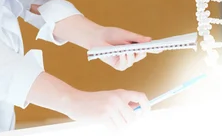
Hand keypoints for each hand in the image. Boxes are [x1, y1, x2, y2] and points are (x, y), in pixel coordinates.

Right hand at [26, 72, 149, 130]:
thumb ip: (123, 103)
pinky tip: (105, 123)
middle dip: (129, 122)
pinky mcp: (104, 116)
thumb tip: (138, 112)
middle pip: (133, 117)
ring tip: (110, 121)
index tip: (145, 114)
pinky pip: (115, 128)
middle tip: (119, 120)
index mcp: (120, 92)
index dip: (146, 107)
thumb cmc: (93, 101)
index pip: (141, 97)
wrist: (75, 101)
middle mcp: (117, 99)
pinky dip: (112, 128)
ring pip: (125, 125)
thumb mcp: (110, 97)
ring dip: (119, 126)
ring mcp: (111, 107)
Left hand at [95, 27, 151, 70]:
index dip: (155, 49)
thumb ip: (138, 38)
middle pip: (141, 55)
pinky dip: (123, 59)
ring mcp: (125, 61)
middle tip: (143, 48)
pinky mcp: (117, 65)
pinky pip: (123, 65)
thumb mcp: (127, 35)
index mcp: (135, 46)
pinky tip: (122, 54)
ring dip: (130, 55)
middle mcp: (131, 55)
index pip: (147, 49)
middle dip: (142, 52)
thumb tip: (149, 40)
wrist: (98, 37)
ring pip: (132, 61)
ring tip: (127, 50)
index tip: (162, 47)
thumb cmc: (112, 34)